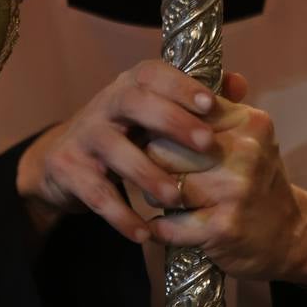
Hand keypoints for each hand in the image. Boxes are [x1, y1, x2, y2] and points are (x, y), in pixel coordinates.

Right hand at [15, 60, 246, 241]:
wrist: (66, 166)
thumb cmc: (129, 137)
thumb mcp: (158, 118)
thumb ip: (199, 104)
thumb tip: (239, 83)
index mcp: (131, 86)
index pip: (153, 73)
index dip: (181, 84)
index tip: (211, 103)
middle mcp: (104, 104)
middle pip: (134, 102)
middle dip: (171, 121)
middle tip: (206, 144)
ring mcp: (83, 136)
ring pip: (113, 149)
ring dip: (147, 173)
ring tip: (175, 198)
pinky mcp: (67, 169)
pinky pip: (96, 194)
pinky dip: (121, 215)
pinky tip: (145, 233)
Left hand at [149, 102, 306, 284]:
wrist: (291, 234)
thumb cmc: (259, 180)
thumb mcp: (252, 137)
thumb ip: (224, 106)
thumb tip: (210, 72)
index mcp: (248, 123)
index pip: (180, 113)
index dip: (162, 129)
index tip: (156, 138)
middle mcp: (244, 153)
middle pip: (163, 149)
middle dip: (153, 164)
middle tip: (161, 174)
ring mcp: (234, 192)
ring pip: (163, 186)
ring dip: (156, 197)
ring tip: (167, 199)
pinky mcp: (223, 228)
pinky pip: (169, 224)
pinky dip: (161, 229)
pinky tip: (165, 226)